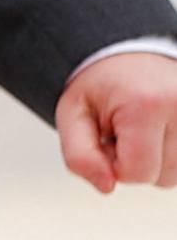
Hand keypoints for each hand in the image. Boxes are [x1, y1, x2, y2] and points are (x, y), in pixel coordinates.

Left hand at [58, 51, 176, 192]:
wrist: (130, 52)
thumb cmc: (100, 84)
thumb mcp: (72, 114)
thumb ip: (79, 156)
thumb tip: (107, 187)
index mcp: (148, 105)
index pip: (136, 172)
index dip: (112, 162)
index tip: (106, 134)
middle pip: (160, 178)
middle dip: (134, 161)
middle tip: (123, 128)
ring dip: (154, 160)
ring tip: (141, 128)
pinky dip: (170, 156)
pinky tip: (157, 133)